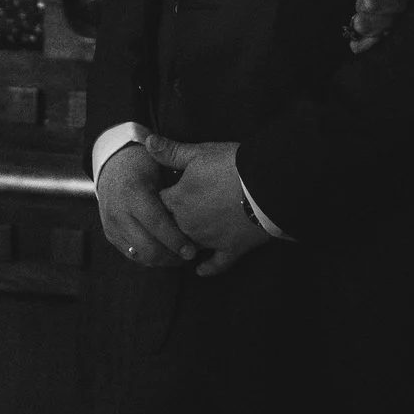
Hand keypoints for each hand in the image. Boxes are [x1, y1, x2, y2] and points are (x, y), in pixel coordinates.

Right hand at [95, 143, 198, 268]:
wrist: (113, 166)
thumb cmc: (144, 164)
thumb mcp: (160, 163)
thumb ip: (178, 177)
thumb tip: (202, 192)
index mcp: (133, 192)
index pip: (156, 224)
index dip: (176, 240)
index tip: (193, 250)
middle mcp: (118, 211)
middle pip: (147, 246)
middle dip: (171, 256)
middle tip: (190, 255)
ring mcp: (112, 225)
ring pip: (141, 255)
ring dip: (163, 260)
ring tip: (181, 256)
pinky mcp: (110, 234)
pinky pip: (133, 255)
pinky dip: (151, 257)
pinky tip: (166, 253)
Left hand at [144, 135, 272, 276]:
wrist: (266, 185)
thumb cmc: (230, 166)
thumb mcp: (198, 153)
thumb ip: (171, 151)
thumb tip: (147, 142)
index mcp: (177, 201)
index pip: (158, 203)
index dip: (160, 198)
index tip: (162, 195)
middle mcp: (188, 224)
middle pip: (171, 227)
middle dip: (170, 223)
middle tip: (170, 220)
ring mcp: (209, 240)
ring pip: (189, 246)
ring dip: (184, 244)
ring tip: (181, 243)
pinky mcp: (231, 249)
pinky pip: (215, 264)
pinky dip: (208, 268)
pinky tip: (200, 271)